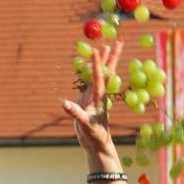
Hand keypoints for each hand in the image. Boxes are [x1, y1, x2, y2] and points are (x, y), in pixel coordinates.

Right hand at [60, 41, 123, 170]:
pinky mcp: (88, 100)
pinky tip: (89, 64)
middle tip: (118, 39)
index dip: (98, 64)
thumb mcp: (86, 126)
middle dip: (112, 55)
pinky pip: (89, 81)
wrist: (98, 145)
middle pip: (107, 70)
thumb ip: (76, 114)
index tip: (97, 50)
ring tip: (105, 46)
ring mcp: (94, 95)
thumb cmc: (95, 136)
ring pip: (99, 73)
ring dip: (103, 60)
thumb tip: (64, 104)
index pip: (100, 77)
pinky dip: (90, 71)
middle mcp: (99, 93)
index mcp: (100, 98)